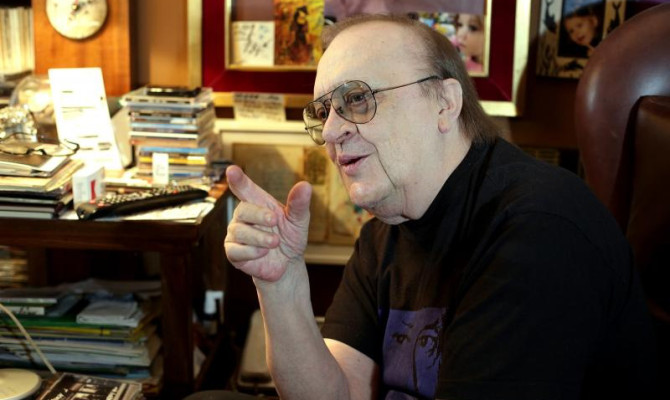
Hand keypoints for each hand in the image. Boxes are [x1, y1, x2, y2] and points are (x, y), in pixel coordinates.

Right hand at [224, 165, 311, 281]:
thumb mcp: (298, 221)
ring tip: (275, 242)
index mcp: (258, 203)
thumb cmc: (290, 237)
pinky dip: (252, 252)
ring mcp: (236, 234)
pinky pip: (236, 250)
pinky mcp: (233, 252)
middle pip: (243, 209)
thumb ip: (298, 204)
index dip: (237, 179)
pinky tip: (264, 253)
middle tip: (274, 221)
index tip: (232, 170)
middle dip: (259, 215)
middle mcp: (243, 216)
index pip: (245, 188)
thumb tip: (305, 185)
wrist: (287, 265)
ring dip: (260, 237)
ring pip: (240, 231)